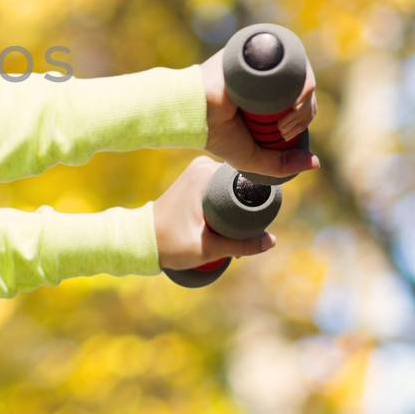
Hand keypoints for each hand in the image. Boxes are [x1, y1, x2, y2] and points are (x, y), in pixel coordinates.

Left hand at [153, 156, 277, 271]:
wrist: (142, 239)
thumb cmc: (171, 243)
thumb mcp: (208, 248)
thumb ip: (241, 245)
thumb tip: (272, 240)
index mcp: (206, 173)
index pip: (248, 179)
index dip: (260, 200)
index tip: (261, 223)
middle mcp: (203, 165)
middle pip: (241, 184)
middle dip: (249, 207)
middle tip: (248, 233)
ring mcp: (198, 170)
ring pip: (232, 187)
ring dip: (239, 207)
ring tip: (238, 233)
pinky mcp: (195, 178)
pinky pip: (222, 187)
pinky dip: (228, 203)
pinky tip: (231, 223)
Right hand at [200, 50, 319, 179]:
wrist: (194, 112)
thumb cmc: (217, 135)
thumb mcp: (253, 158)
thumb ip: (281, 165)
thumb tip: (315, 162)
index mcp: (269, 100)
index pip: (301, 104)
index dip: (303, 120)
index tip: (286, 135)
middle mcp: (269, 81)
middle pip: (305, 90)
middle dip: (304, 114)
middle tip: (284, 129)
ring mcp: (264, 65)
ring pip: (301, 75)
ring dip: (304, 99)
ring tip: (286, 114)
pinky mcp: (257, 52)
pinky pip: (289, 59)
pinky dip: (300, 77)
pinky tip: (295, 95)